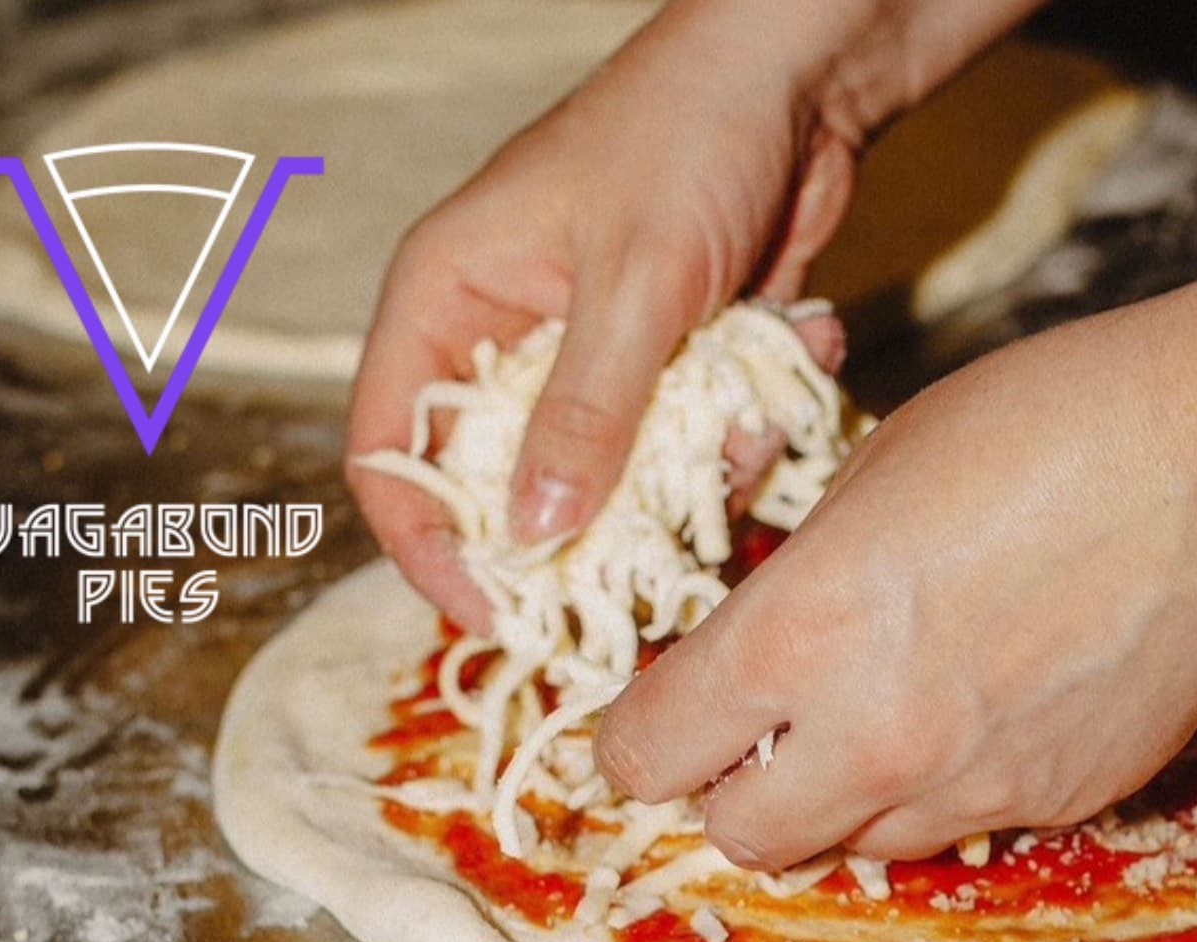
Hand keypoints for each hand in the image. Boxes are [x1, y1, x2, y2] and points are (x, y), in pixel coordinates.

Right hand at [344, 4, 864, 632]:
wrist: (801, 72)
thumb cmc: (688, 136)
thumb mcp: (634, 282)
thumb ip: (584, 414)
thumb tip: (534, 538)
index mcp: (449, 299)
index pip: (394, 452)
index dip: (434, 545)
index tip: (500, 613)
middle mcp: (511, 336)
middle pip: (511, 484)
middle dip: (592, 527)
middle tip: (662, 564)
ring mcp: (598, 353)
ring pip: (621, 475)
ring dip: (699, 467)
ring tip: (763, 405)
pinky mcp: (677, 362)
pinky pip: (696, 441)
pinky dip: (749, 422)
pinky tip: (800, 342)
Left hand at [594, 309, 1196, 868]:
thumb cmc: (1049, 423)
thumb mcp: (872, 471)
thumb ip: (798, 579)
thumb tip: (767, 637)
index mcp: (803, 634)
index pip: (649, 755)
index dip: (636, 735)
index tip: (656, 710)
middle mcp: (878, 736)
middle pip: (741, 836)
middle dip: (731, 787)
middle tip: (758, 727)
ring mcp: (978, 784)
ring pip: (857, 843)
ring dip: (840, 795)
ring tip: (887, 706)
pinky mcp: (1064, 800)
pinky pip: (968, 822)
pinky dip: (949, 784)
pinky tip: (991, 697)